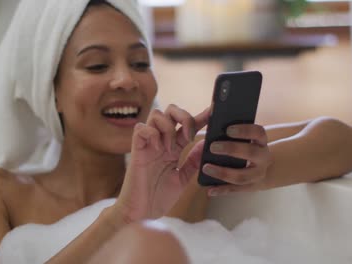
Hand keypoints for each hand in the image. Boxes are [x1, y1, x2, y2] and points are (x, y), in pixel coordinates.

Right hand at [114, 105, 209, 221]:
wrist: (142, 213)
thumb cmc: (159, 197)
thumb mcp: (183, 178)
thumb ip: (194, 160)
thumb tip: (206, 143)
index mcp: (173, 148)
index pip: (187, 125)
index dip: (201, 116)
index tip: (215, 112)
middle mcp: (161, 142)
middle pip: (170, 110)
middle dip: (184, 116)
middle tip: (189, 136)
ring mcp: (148, 145)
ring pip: (157, 115)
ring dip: (169, 128)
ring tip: (171, 148)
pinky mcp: (136, 150)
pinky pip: (141, 129)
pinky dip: (152, 134)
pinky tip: (158, 149)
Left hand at [202, 124, 272, 195]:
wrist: (260, 169)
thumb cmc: (243, 147)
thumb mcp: (241, 137)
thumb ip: (228, 128)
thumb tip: (211, 111)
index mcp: (260, 141)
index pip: (258, 132)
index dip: (244, 130)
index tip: (228, 129)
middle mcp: (263, 158)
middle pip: (251, 152)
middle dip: (232, 149)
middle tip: (213, 147)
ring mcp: (257, 175)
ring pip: (242, 176)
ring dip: (223, 172)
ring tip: (206, 168)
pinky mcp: (249, 188)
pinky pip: (234, 190)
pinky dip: (221, 190)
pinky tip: (209, 189)